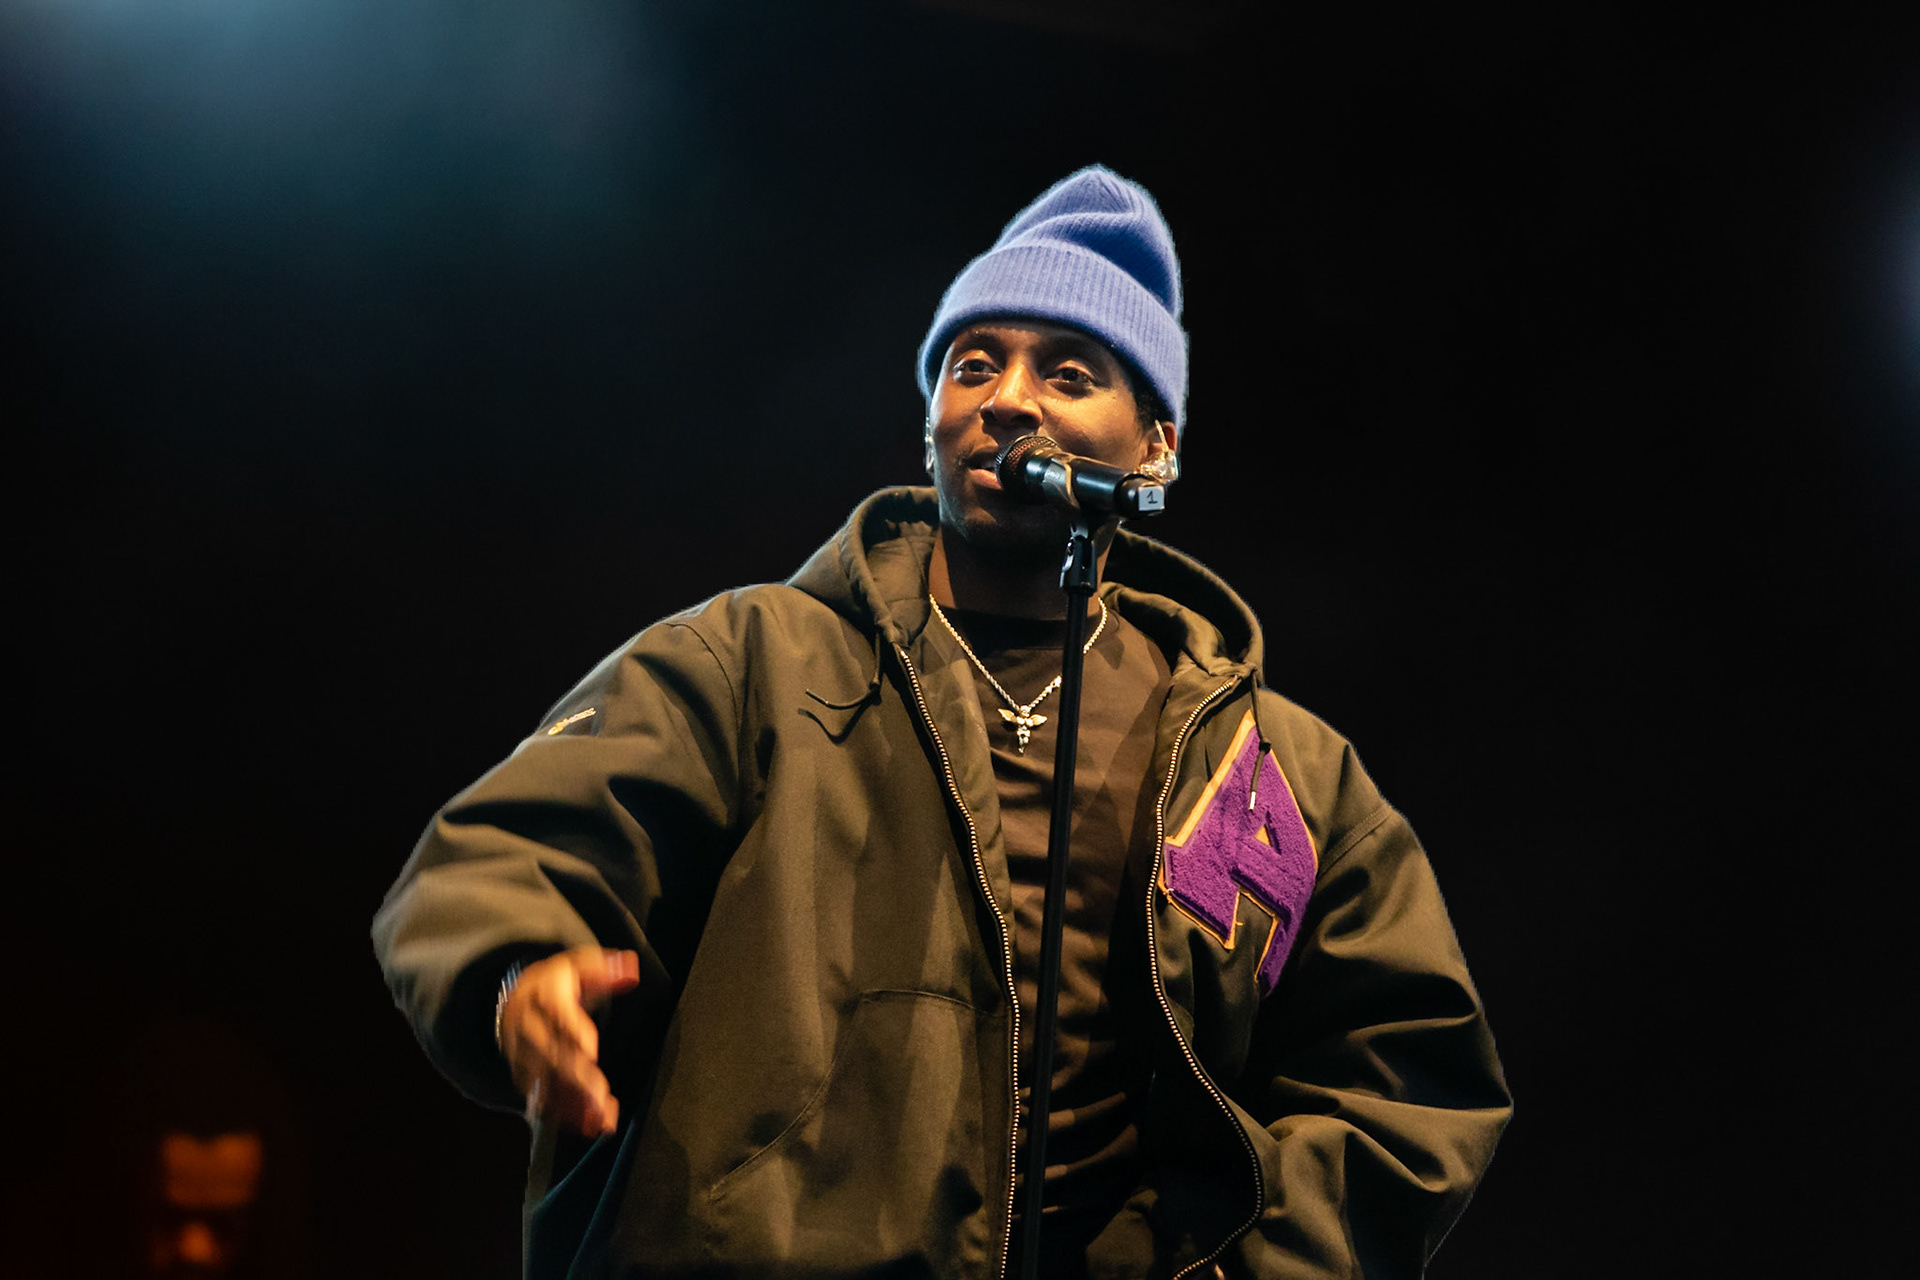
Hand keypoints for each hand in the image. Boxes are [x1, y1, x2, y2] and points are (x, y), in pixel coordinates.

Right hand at [498, 946, 640, 1136]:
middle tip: (602, 1099)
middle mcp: (528, 1028)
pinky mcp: (523, 1076)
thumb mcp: (579, 966)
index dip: (572, 1033)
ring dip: (571, 1104)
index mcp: (544, 996)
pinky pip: (540, 1097)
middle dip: (577, 1079)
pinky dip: (562, 1114)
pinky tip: (586, 1127)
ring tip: (599, 1122)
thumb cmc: (557, 983)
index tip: (591, 1052)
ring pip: (545, 1082)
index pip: (557, 1015)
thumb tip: (631, 969)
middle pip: (551, 1055)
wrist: (513, 999)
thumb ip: (606, 969)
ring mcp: (522, 1055)